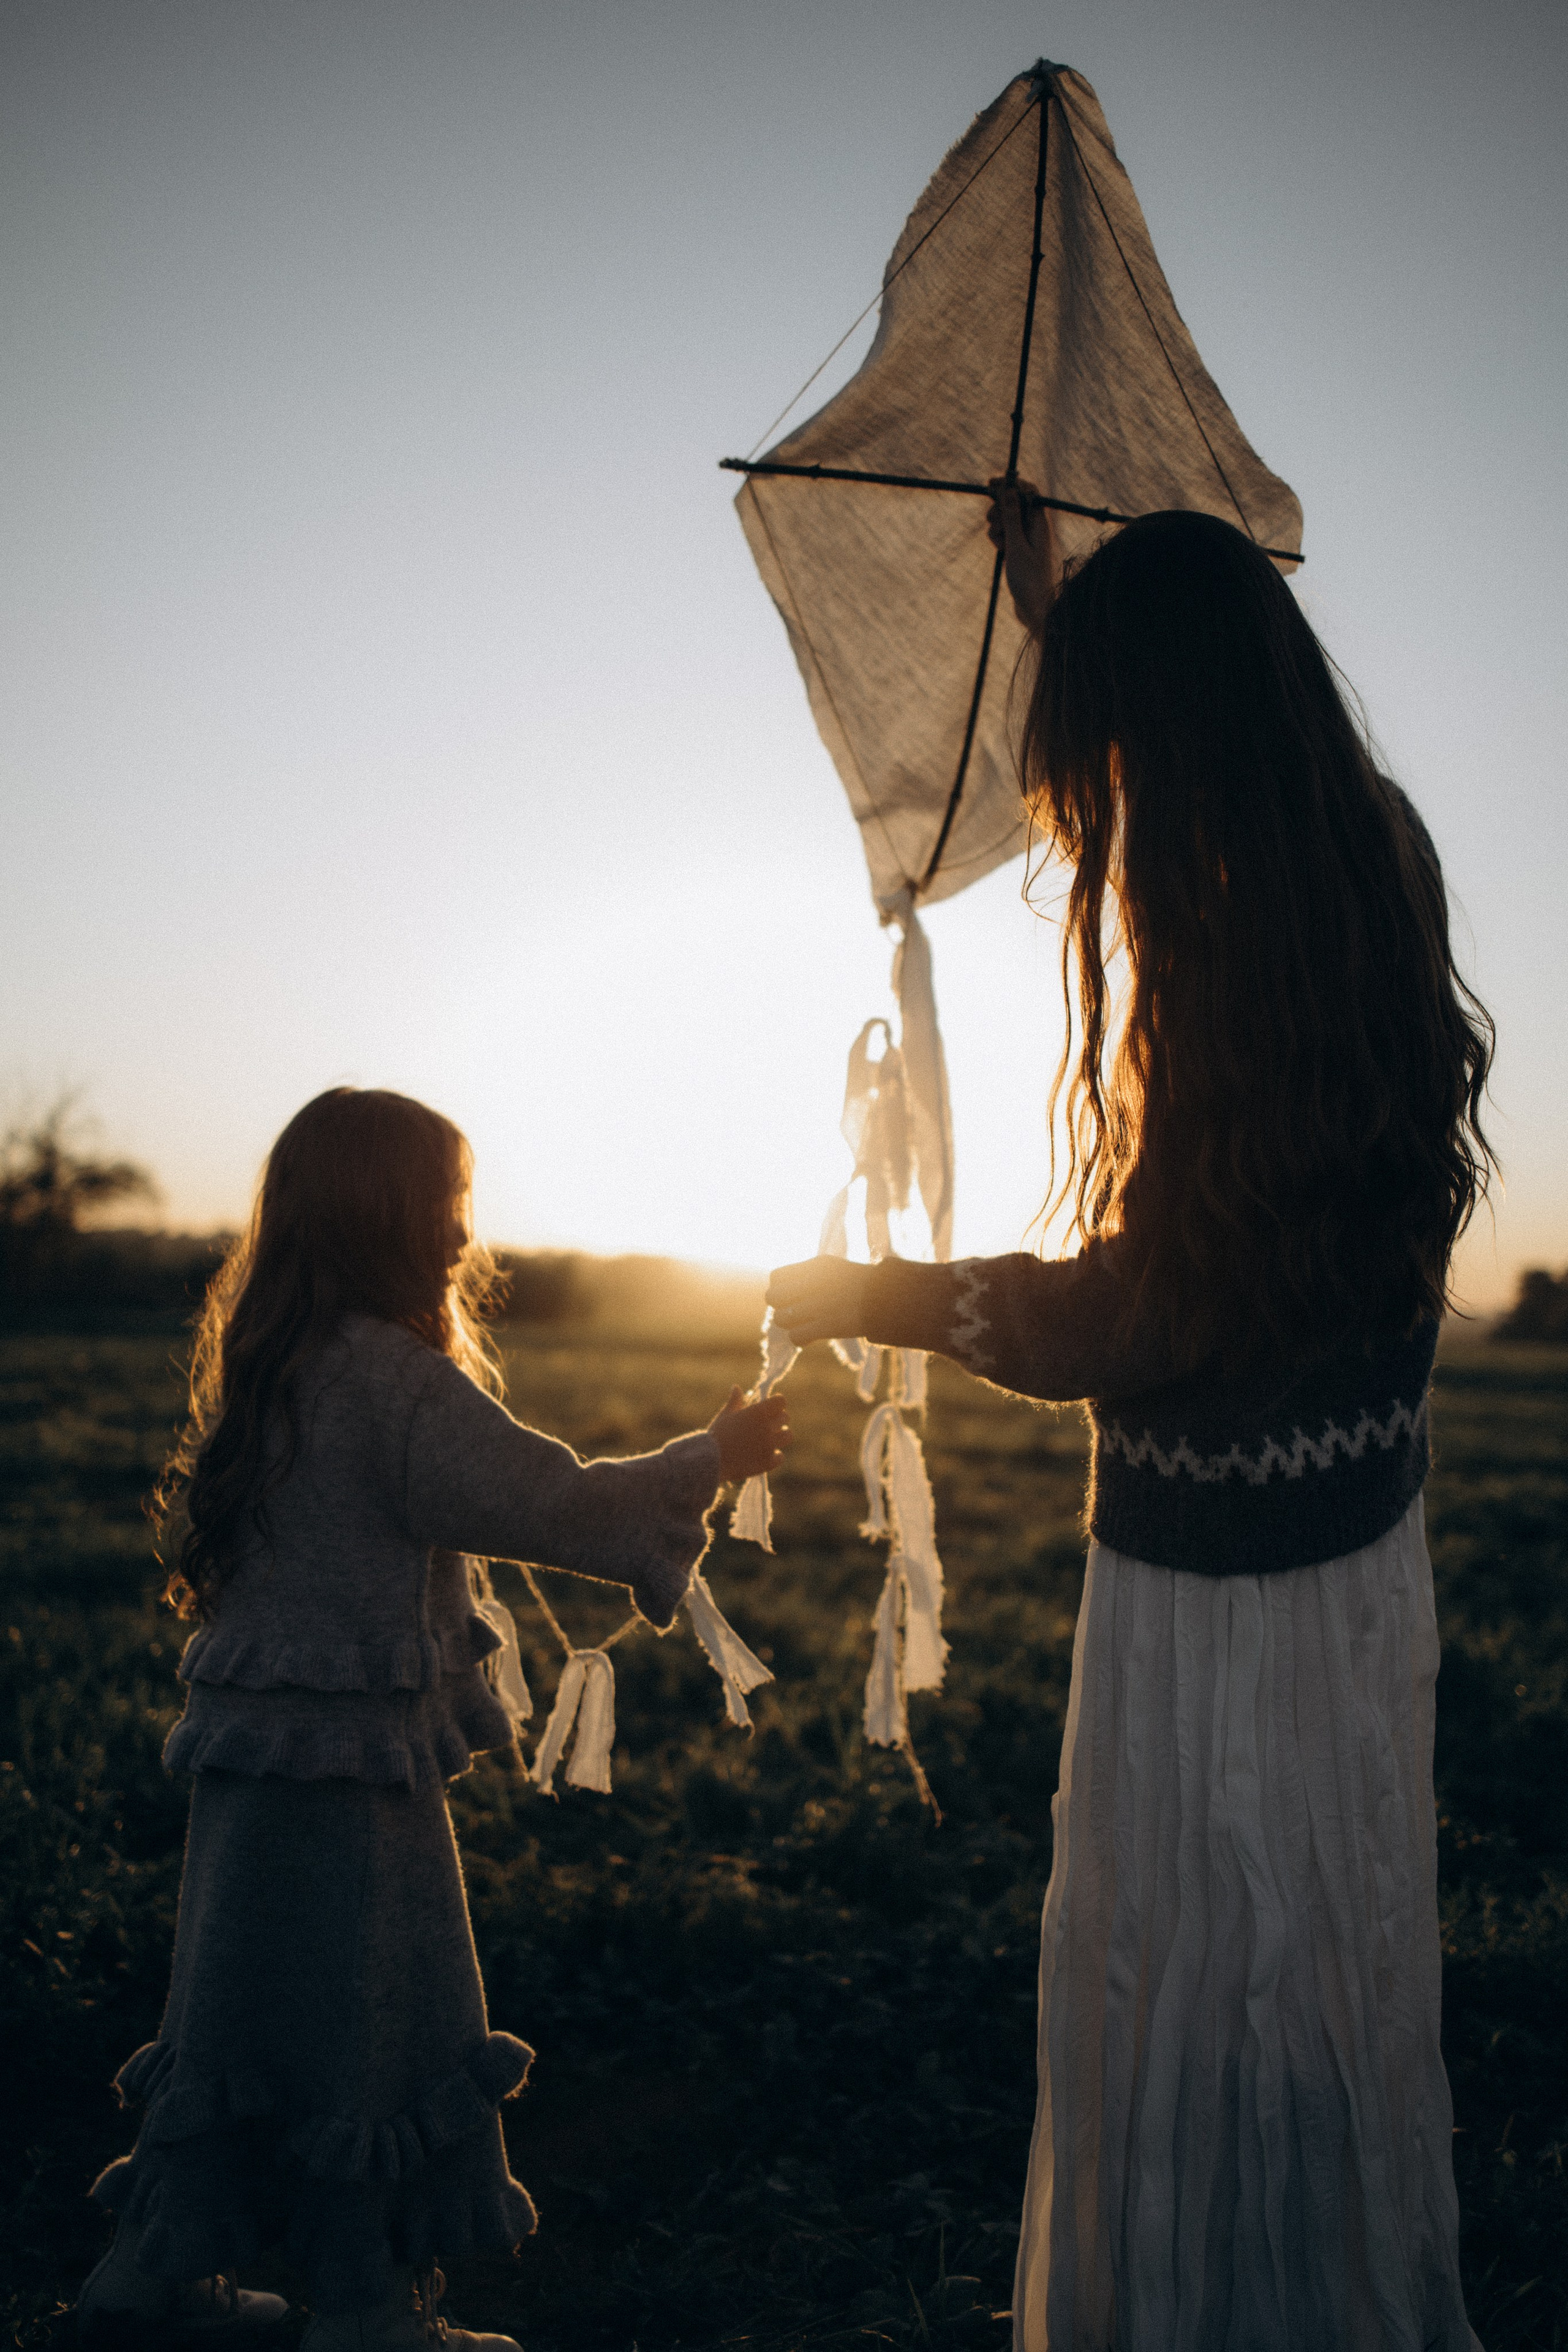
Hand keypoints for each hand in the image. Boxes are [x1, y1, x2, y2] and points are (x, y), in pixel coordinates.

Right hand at [707, 1386, 790, 1483]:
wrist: (711, 1460)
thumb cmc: (717, 1434)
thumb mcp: (726, 1414)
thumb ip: (735, 1400)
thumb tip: (736, 1387)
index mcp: (758, 1412)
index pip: (781, 1401)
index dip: (776, 1404)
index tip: (769, 1409)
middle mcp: (767, 1427)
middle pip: (785, 1417)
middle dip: (777, 1419)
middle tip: (766, 1425)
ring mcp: (770, 1445)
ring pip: (788, 1435)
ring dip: (780, 1436)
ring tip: (768, 1439)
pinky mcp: (769, 1461)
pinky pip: (780, 1456)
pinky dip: (774, 1456)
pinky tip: (763, 1455)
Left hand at [766, 1257, 870, 1348]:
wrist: (888, 1299)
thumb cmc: (861, 1284)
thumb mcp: (833, 1268)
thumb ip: (807, 1274)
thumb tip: (782, 1287)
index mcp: (814, 1266)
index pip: (775, 1276)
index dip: (780, 1288)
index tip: (793, 1296)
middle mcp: (813, 1283)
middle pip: (772, 1297)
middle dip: (780, 1307)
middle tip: (796, 1312)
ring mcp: (819, 1305)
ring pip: (780, 1319)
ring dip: (790, 1324)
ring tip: (805, 1324)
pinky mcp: (826, 1326)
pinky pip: (795, 1336)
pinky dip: (801, 1339)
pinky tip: (811, 1336)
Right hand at [986, 475, 1059, 632]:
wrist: (1034, 608)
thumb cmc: (1030, 579)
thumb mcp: (1017, 546)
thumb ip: (1012, 517)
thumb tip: (1010, 489)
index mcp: (1039, 523)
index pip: (1027, 491)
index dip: (1010, 484)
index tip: (990, 483)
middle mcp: (1035, 527)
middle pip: (1014, 503)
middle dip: (999, 508)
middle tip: (992, 521)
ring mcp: (1027, 538)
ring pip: (1007, 519)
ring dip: (997, 525)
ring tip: (998, 542)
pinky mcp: (1020, 549)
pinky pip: (1006, 534)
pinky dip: (999, 538)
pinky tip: (999, 549)